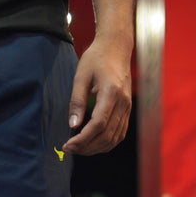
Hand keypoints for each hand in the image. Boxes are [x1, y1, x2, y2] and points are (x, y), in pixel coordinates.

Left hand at [62, 35, 131, 155]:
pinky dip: (105, 143)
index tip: (68, 145)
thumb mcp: (80, 77)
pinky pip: (119, 134)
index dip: (82, 139)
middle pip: (106, 136)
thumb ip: (76, 102)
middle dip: (87, 147)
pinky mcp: (127, 110)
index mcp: (112, 92)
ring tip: (79, 148)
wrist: (116, 47)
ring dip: (96, 148)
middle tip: (69, 149)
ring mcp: (127, 107)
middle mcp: (123, 102)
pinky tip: (92, 143)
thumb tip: (73, 125)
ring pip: (114, 138)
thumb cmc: (96, 58)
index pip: (98, 124)